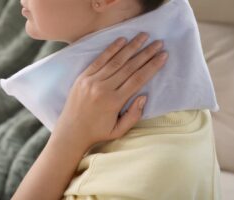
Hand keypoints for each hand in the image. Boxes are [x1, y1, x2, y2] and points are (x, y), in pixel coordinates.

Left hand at [52, 32, 167, 149]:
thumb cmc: (96, 132)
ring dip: (131, 46)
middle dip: (146, 53)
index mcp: (114, 102)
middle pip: (129, 67)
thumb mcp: (119, 131)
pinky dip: (111, 49)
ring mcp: (91, 80)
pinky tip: (122, 40)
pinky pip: (99, 60)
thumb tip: (144, 95)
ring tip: (143, 35)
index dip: (152, 66)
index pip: (138, 79)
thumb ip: (133, 114)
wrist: (70, 132)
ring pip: (116, 60)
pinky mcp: (83, 77)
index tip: (163, 55)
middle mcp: (103, 88)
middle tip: (158, 42)